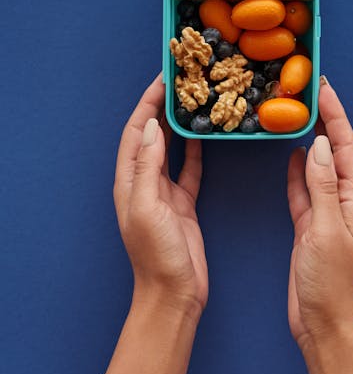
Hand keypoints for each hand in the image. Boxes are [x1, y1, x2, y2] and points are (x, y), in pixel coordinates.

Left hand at [114, 74, 207, 321]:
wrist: (174, 294)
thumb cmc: (156, 255)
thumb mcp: (147, 207)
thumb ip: (149, 167)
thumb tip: (154, 127)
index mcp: (129, 181)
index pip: (136, 132)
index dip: (146, 104)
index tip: (162, 79)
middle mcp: (143, 183)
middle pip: (151, 135)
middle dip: (162, 108)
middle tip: (180, 83)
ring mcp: (164, 193)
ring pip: (170, 148)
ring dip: (178, 125)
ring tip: (192, 101)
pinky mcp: (183, 203)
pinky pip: (188, 169)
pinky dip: (194, 151)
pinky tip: (203, 136)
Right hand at [287, 77, 352, 350]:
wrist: (321, 322)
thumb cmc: (330, 282)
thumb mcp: (325, 229)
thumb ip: (321, 186)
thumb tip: (316, 144)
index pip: (345, 147)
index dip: (335, 116)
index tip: (323, 89)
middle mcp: (343, 200)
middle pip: (333, 151)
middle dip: (324, 121)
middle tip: (307, 93)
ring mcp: (325, 212)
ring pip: (316, 166)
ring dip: (308, 140)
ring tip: (296, 115)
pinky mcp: (308, 225)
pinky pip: (303, 189)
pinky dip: (296, 170)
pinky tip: (289, 155)